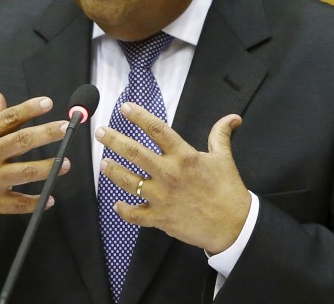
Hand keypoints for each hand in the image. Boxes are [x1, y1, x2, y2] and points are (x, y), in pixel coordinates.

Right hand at [0, 93, 69, 224]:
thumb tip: (0, 97)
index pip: (8, 118)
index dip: (29, 109)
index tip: (48, 103)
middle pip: (21, 141)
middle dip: (46, 133)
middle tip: (65, 128)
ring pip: (25, 172)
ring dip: (49, 167)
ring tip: (66, 163)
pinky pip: (19, 204)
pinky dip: (36, 202)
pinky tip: (50, 198)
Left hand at [95, 103, 250, 253]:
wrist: (233, 226)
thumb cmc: (228, 191)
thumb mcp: (224, 158)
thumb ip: (220, 135)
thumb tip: (232, 118)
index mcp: (184, 156)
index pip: (157, 130)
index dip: (139, 116)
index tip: (125, 108)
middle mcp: (168, 173)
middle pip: (134, 152)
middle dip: (114, 140)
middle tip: (100, 132)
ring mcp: (161, 197)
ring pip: (128, 181)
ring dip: (113, 171)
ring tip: (103, 164)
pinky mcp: (160, 217)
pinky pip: (135, 214)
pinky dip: (123, 210)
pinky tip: (117, 204)